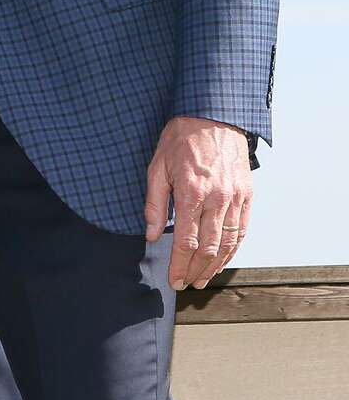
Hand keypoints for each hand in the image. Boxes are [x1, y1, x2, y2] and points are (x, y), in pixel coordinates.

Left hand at [144, 116, 252, 290]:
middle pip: (208, 247)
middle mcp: (218, 198)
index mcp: (192, 192)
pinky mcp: (247, 194)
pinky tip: (223, 259)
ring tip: (203, 279)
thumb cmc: (181, 139)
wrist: (213, 115)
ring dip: (216, 266)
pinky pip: (243, 229)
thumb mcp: (157, 166)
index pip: (187, 241)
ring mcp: (236, 197)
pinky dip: (233, 249)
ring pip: (228, 243)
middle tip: (186, 284)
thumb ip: (155, 203)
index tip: (173, 279)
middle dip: (196, 270)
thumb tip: (152, 234)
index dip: (180, 264)